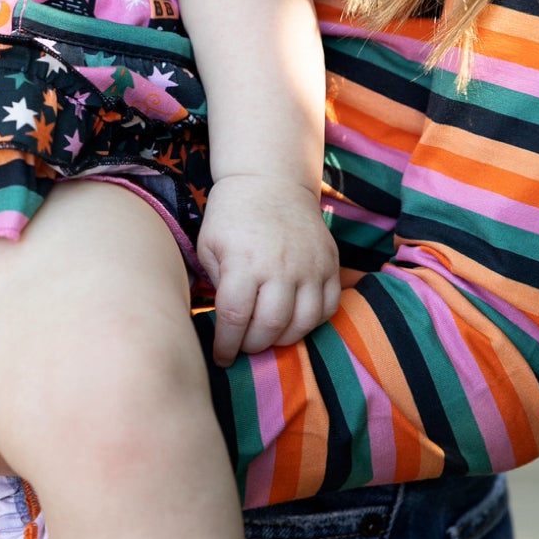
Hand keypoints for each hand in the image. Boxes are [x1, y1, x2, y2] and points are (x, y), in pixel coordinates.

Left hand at [199, 172, 339, 366]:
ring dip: (283, 339)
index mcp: (243, 262)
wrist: (271, 180)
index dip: (226, 345)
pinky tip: (293, 319)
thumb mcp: (208, 244)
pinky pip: (328, 308)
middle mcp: (280, 267)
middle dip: (253, 345)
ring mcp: (310, 266)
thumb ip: (213, 284)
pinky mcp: (330, 263)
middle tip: (243, 345)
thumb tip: (219, 322)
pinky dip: (312, 322)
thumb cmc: (231, 214)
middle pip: (270, 326)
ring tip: (267, 334)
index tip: (221, 357)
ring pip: (302, 323)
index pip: (235, 319)